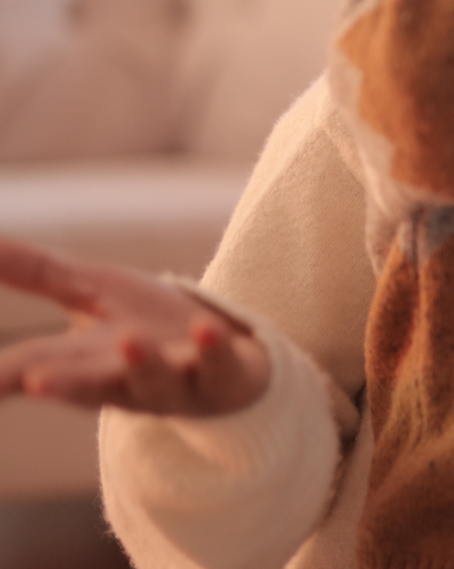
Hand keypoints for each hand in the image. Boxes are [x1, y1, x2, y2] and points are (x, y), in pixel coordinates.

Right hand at [0, 236, 269, 415]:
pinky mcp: (223, 377)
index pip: (33, 368)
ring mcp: (175, 383)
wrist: (226, 359)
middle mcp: (123, 382)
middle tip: (35, 381)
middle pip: (89, 385)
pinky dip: (212, 349)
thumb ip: (39, 274)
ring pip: (155, 380)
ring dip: (142, 362)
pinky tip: (205, 327)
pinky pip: (218, 366)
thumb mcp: (92, 292)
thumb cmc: (147, 325)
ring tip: (130, 339)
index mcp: (81, 365)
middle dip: (63, 384)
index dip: (4, 377)